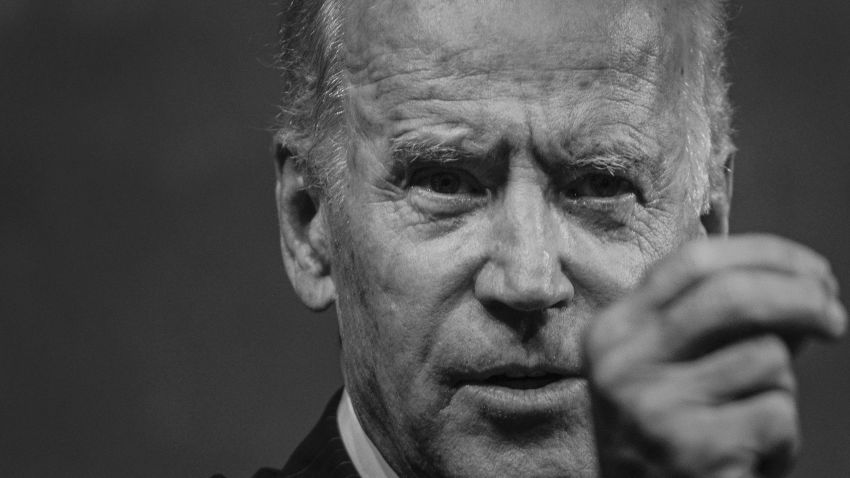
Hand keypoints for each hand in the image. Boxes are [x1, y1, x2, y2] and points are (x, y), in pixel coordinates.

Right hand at [585, 234, 846, 477]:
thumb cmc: (666, 434)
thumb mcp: (666, 367)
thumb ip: (714, 323)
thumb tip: (801, 287)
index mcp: (612, 329)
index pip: (694, 262)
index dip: (766, 255)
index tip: (813, 271)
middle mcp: (621, 361)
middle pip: (732, 296)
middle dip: (801, 298)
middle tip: (835, 319)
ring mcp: (651, 405)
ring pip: (764, 357)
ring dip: (780, 389)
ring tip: (750, 420)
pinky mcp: (690, 449)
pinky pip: (777, 413)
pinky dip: (783, 438)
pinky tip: (750, 455)